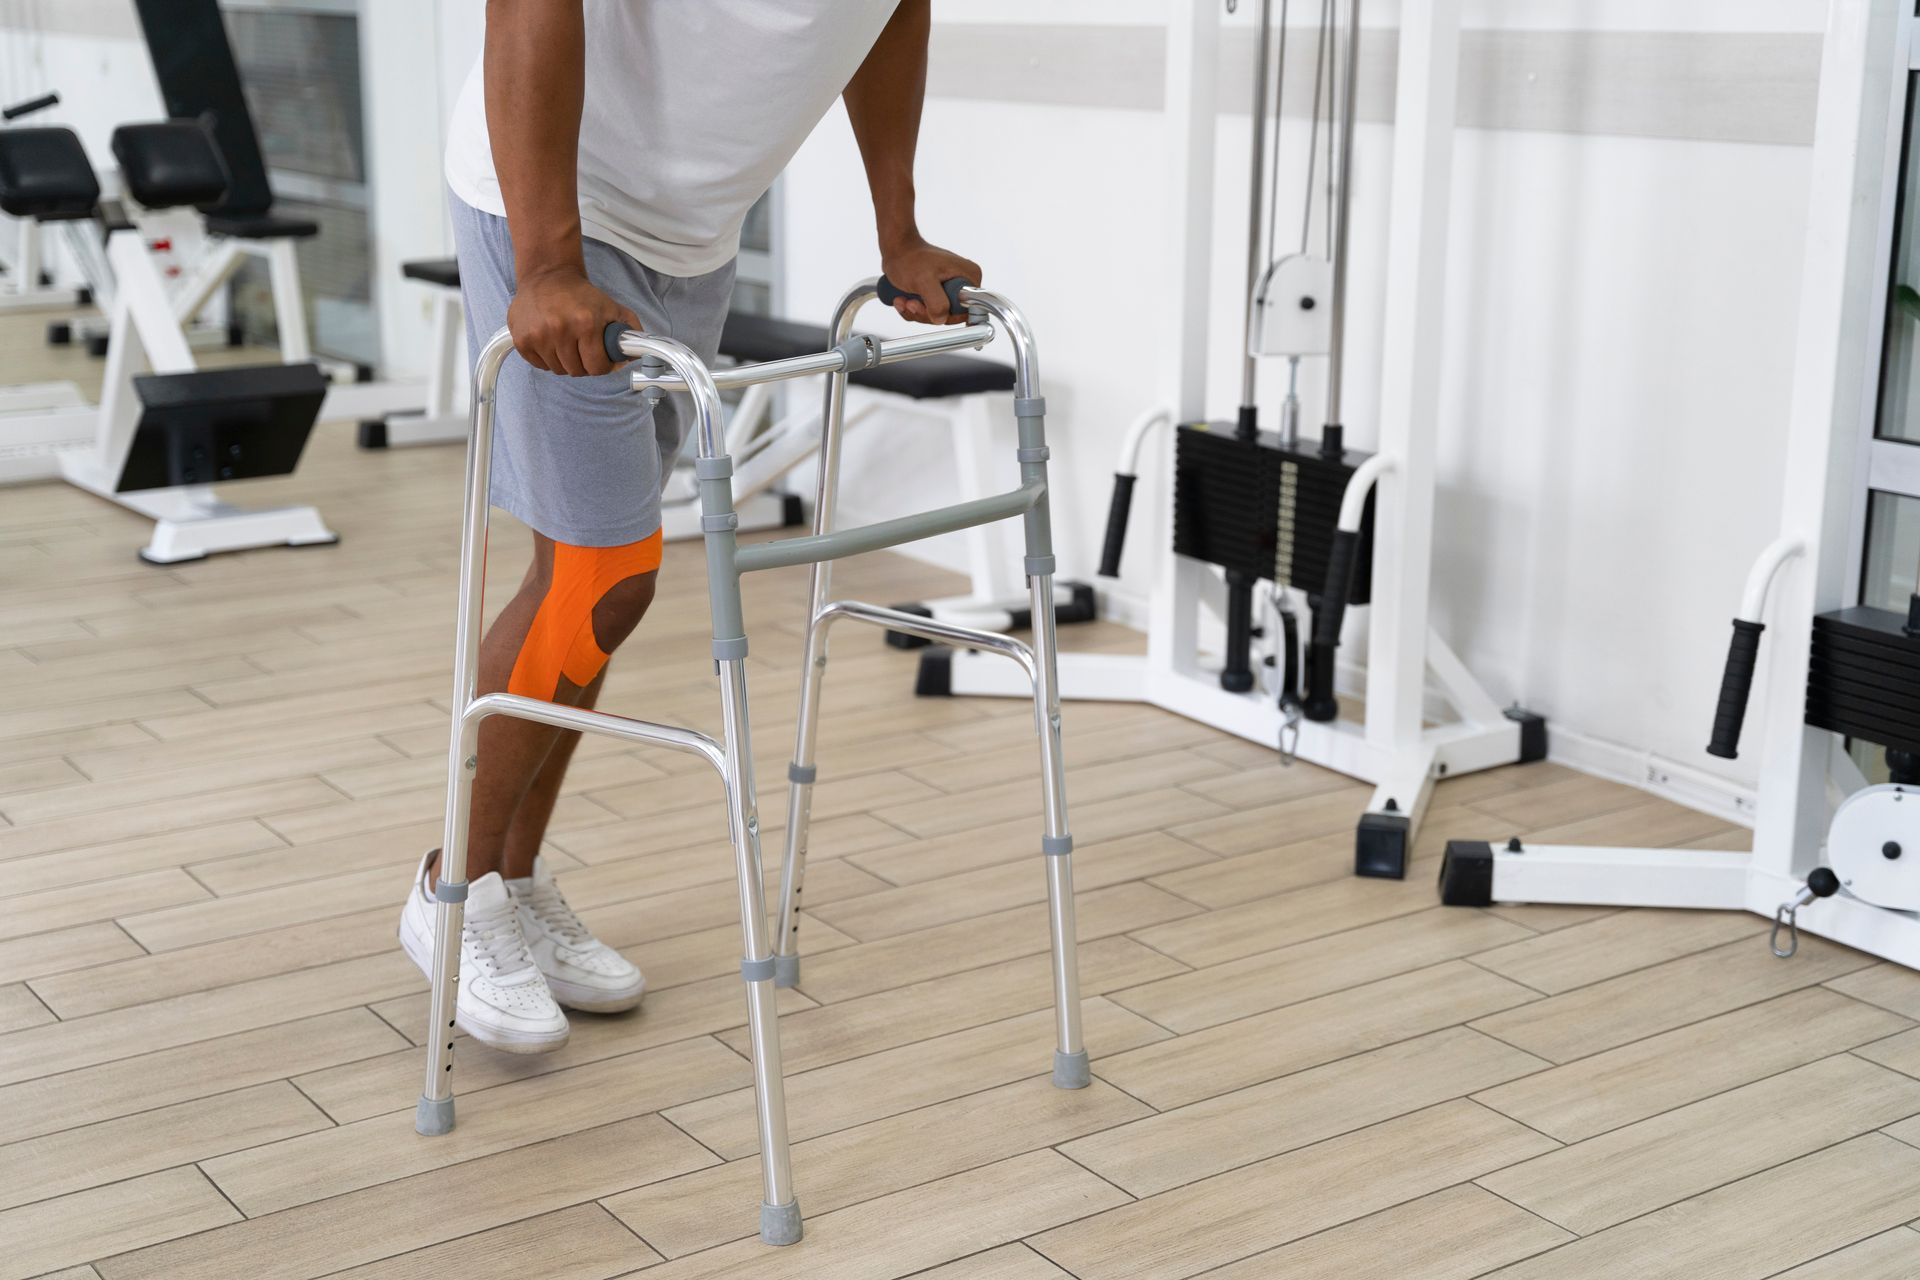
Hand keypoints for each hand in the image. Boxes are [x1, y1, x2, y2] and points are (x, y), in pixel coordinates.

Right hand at [507, 266, 641, 375]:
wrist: (547, 276)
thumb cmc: (581, 295)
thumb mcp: (612, 307)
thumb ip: (630, 331)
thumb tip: (634, 356)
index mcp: (585, 323)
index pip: (596, 368)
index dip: (601, 365)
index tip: (600, 358)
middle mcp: (560, 329)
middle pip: (577, 371)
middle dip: (584, 364)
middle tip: (583, 349)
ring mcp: (538, 335)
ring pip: (558, 370)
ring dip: (565, 361)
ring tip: (566, 342)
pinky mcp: (521, 339)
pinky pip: (539, 365)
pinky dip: (547, 359)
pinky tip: (550, 341)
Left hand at [880, 236, 981, 324]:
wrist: (896, 250)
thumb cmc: (910, 258)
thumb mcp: (924, 281)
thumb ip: (937, 303)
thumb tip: (941, 319)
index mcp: (970, 277)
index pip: (968, 310)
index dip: (946, 315)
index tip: (927, 307)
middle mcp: (964, 284)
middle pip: (950, 315)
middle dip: (926, 313)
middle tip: (911, 302)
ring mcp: (951, 289)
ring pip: (937, 315)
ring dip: (916, 312)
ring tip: (904, 299)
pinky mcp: (939, 293)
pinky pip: (929, 312)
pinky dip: (913, 310)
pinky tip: (903, 299)